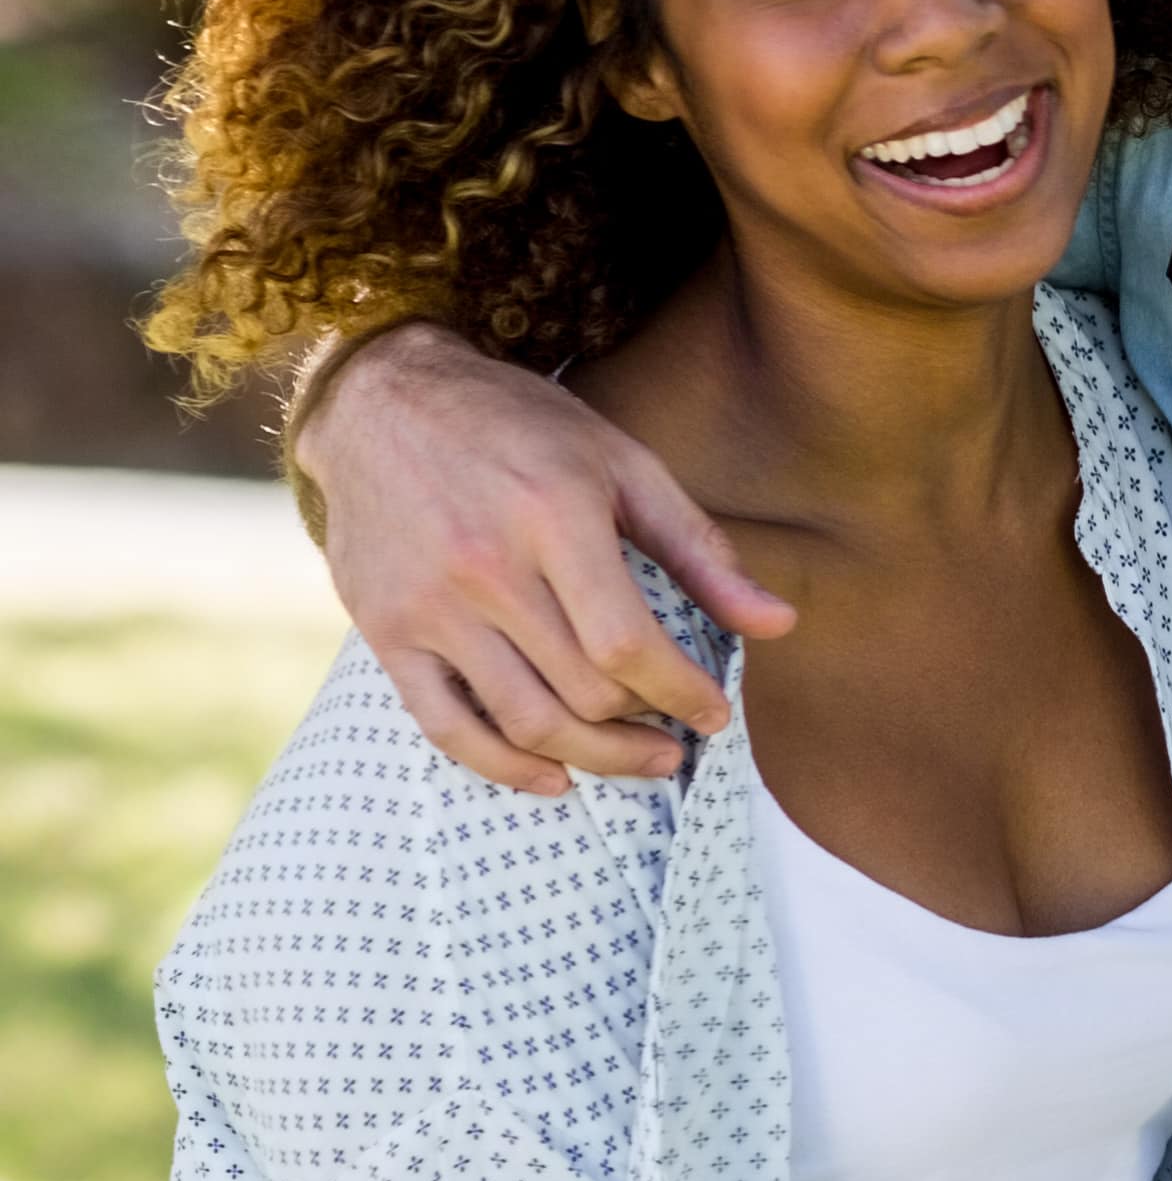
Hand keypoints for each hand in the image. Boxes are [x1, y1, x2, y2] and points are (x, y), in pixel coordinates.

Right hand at [296, 323, 784, 796]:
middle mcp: (483, 568)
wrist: (383, 402)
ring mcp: (427, 606)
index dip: (682, 692)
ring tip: (642, 761)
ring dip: (593, 759)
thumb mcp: (624, 464)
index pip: (627, 644)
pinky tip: (553, 778)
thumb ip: (701, 550)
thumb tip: (778, 624)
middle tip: (682, 739)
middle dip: (647, 729)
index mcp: (552, 517)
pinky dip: (501, 765)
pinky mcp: (385, 630)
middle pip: (582, 690)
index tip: (716, 712)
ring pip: (522, 718)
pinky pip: (444, 724)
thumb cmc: (521, 428)